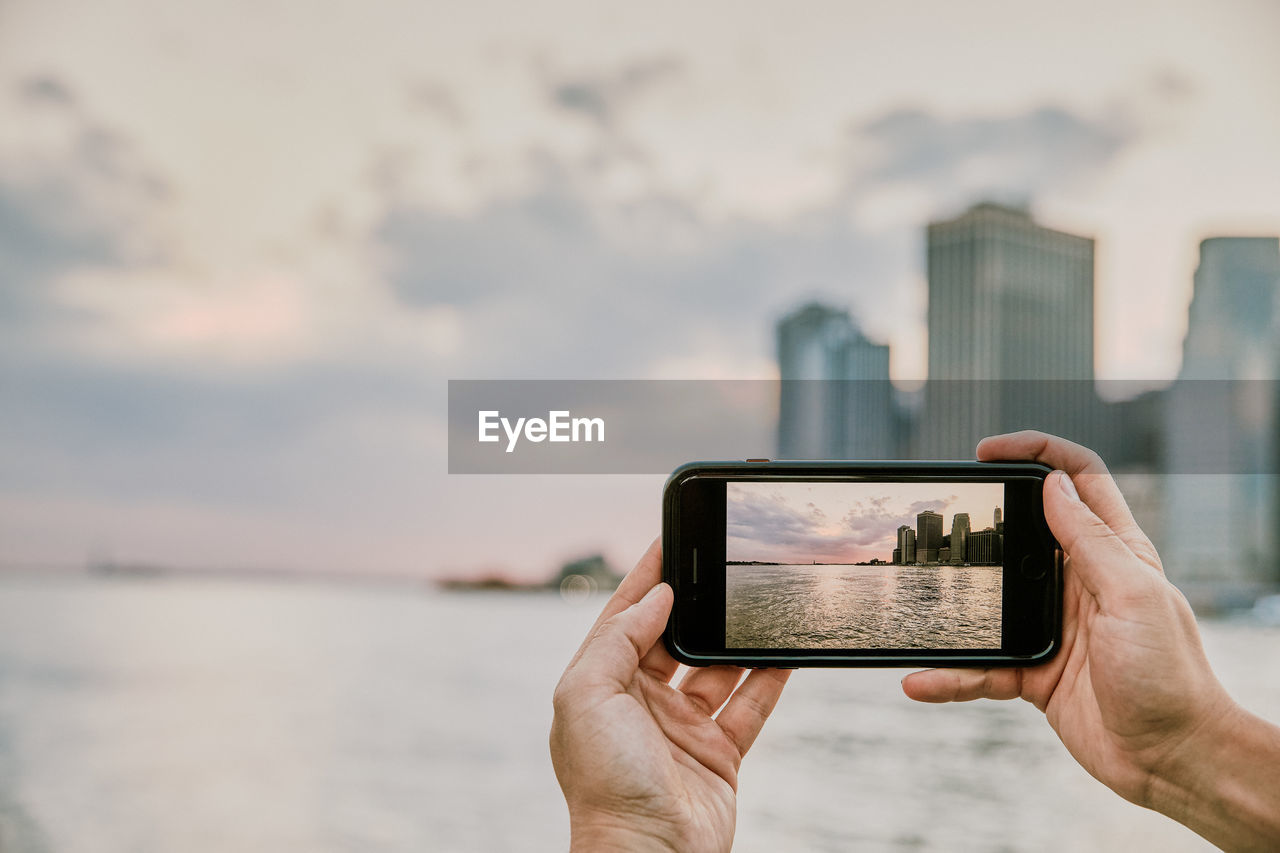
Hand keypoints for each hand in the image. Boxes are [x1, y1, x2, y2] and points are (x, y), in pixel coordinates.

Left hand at [550, 539, 789, 852]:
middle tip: (720, 564)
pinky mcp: (718, 755)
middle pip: (671, 638)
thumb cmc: (605, 783)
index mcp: (599, 687)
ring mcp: (680, 730)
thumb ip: (617, 639)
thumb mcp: (586, 696)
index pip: (623, 618)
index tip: (669, 538)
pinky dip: (768, 679)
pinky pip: (748, 706)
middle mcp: (638, 704)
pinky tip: (785, 651)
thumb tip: (655, 598)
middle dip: (694, 603)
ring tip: (757, 600)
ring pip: (715, 669)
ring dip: (734, 639)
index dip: (645, 578)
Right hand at [902, 431, 1279, 848]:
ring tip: (916, 599)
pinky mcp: (1033, 672)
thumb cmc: (1170, 676)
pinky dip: (950, 675)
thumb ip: (1090, 542)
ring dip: (952, 603)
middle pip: (1020, 532)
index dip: (1036, 451)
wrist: (1173, 761)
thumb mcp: (1131, 597)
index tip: (986, 451)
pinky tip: (921, 679)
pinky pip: (980, 666)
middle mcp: (1079, 583)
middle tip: (937, 516)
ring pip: (988, 599)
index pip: (1076, 479)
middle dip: (979, 520)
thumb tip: (1052, 485)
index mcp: (1113, 553)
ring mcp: (1052, 627)